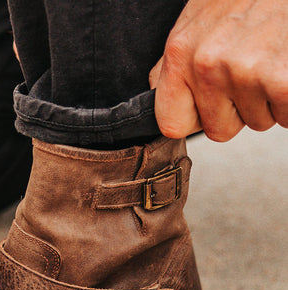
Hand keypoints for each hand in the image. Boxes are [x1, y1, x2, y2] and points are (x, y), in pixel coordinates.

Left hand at [149, 0, 287, 140]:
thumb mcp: (198, 19)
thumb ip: (175, 62)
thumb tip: (155, 92)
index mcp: (180, 52)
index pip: (172, 124)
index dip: (196, 121)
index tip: (209, 108)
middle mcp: (207, 64)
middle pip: (219, 129)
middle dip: (239, 109)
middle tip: (254, 68)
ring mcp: (245, 72)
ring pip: (257, 122)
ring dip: (267, 98)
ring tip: (273, 58)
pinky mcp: (282, 81)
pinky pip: (285, 116)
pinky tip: (287, 66)